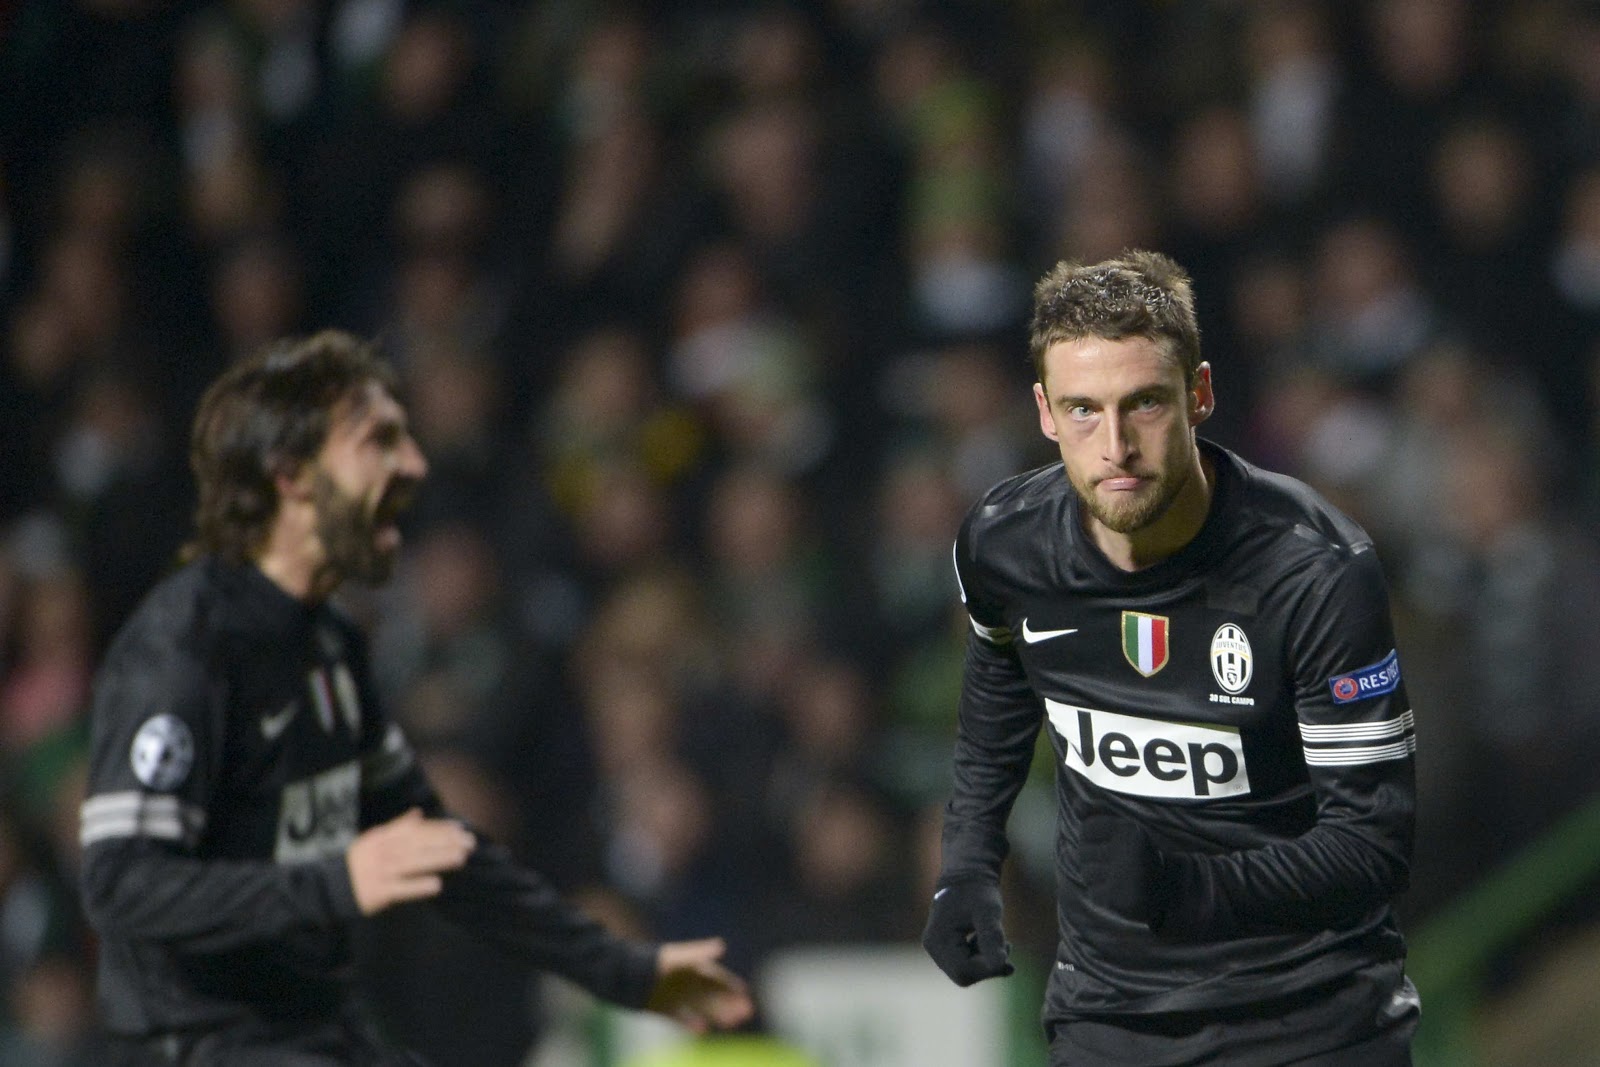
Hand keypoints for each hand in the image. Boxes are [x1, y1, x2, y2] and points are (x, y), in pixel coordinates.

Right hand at [346, 807, 475, 915]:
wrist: (330, 887)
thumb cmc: (359, 862)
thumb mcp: (374, 839)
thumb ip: (397, 827)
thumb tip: (418, 814)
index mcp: (384, 837)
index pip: (416, 829)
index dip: (439, 828)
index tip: (460, 829)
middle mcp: (383, 851)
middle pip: (419, 844)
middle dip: (445, 842)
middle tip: (469, 843)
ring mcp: (381, 871)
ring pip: (413, 863)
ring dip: (438, 860)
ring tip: (460, 858)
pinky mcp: (378, 892)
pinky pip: (401, 889)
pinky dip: (417, 887)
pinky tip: (436, 885)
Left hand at [646, 937, 753, 1033]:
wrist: (621, 976)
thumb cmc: (651, 963)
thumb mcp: (675, 957)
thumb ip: (697, 952)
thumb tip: (721, 946)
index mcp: (690, 967)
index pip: (716, 977)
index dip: (730, 984)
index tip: (745, 992)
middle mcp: (684, 982)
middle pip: (712, 994)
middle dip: (729, 1002)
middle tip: (746, 1013)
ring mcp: (674, 996)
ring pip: (700, 1007)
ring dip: (716, 1014)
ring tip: (732, 1023)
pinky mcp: (662, 1008)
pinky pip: (681, 1018)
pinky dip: (692, 1023)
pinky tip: (703, 1030)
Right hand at [921, 877, 1013, 985]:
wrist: (968, 874)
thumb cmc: (978, 890)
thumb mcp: (988, 911)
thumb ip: (992, 937)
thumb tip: (1001, 965)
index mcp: (938, 940)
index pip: (963, 972)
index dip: (987, 969)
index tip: (1007, 951)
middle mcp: (934, 948)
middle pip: (963, 975)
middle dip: (988, 966)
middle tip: (1008, 947)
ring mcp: (939, 949)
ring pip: (966, 971)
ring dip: (987, 961)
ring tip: (1003, 941)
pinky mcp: (948, 948)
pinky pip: (967, 964)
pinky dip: (983, 958)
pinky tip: (995, 943)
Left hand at [1077, 812, 1169, 927]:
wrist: (1170, 889)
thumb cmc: (1140, 854)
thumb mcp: (1125, 828)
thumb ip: (1100, 813)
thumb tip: (1076, 805)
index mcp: (1129, 829)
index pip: (1087, 828)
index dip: (1093, 838)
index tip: (1109, 844)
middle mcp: (1127, 849)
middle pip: (1083, 851)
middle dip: (1093, 858)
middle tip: (1115, 864)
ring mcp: (1123, 874)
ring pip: (1086, 872)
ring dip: (1096, 877)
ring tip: (1117, 877)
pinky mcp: (1120, 897)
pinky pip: (1093, 892)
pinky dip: (1102, 894)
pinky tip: (1119, 892)